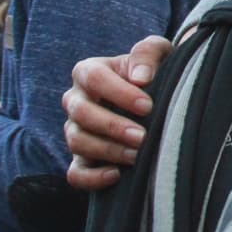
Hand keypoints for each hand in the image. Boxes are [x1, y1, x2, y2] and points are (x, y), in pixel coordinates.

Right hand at [62, 37, 172, 189]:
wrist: (152, 99)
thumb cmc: (153, 72)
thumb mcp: (156, 53)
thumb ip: (147, 54)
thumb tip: (141, 78)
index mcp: (88, 71)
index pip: (94, 78)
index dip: (119, 93)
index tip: (147, 106)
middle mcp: (76, 100)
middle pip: (81, 112)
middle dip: (112, 126)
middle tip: (142, 136)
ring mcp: (75, 130)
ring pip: (77, 141)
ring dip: (107, 150)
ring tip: (136, 155)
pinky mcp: (81, 158)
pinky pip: (75, 173)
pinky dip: (91, 178)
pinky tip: (116, 175)